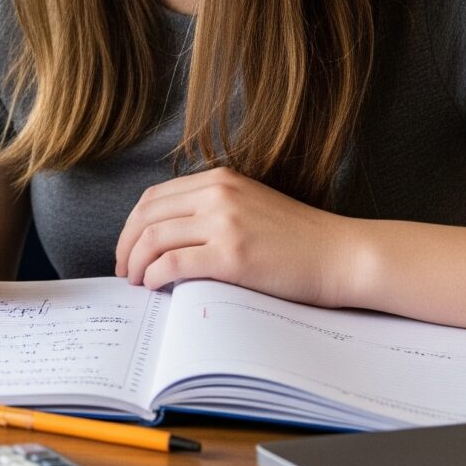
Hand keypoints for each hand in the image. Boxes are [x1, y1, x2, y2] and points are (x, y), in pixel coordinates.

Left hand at [113, 167, 371, 306]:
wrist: (342, 255)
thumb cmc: (299, 240)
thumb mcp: (249, 206)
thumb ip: (211, 210)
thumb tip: (164, 236)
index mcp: (219, 179)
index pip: (154, 198)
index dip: (132, 225)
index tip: (127, 247)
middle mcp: (218, 194)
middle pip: (147, 217)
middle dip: (126, 245)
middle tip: (124, 269)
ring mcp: (224, 223)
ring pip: (154, 240)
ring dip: (137, 264)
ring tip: (138, 281)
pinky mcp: (231, 255)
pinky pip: (173, 264)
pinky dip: (155, 277)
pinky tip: (156, 287)